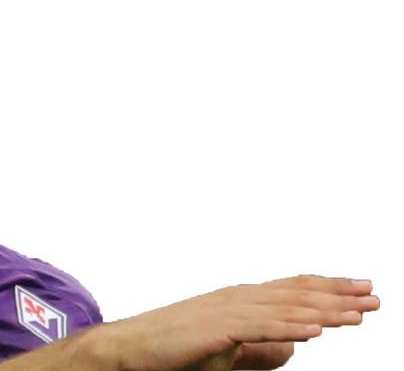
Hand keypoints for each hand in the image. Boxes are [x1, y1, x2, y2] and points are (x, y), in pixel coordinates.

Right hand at [94, 274, 378, 370]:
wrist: (135, 345)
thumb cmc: (180, 347)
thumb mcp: (229, 351)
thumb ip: (262, 349)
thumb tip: (296, 349)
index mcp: (246, 299)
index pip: (296, 289)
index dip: (329, 289)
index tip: (359, 289)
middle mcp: (243, 297)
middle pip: (298, 293)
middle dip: (338, 294)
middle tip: (373, 294)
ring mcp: (230, 310)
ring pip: (286, 309)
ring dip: (324, 311)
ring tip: (357, 312)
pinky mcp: (218, 329)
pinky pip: (260, 328)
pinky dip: (289, 327)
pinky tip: (314, 330)